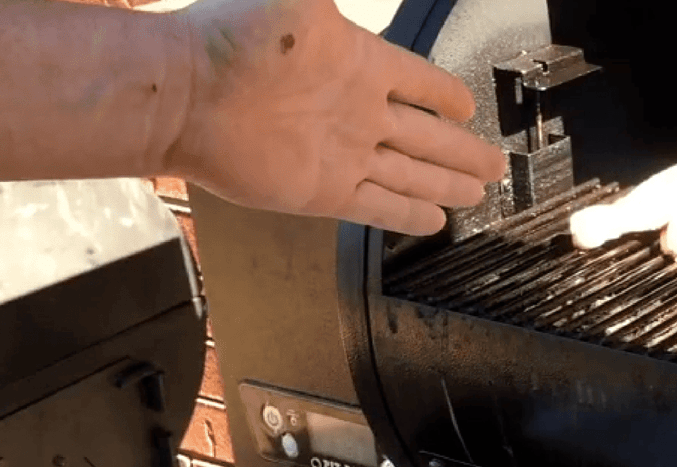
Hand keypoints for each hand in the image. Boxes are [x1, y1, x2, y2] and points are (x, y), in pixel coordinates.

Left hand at [166, 0, 505, 234]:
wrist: (182, 93)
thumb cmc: (229, 34)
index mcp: (360, 63)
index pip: (420, 82)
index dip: (447, 94)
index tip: (467, 106)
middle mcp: (357, 112)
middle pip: (427, 137)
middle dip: (462, 151)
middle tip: (493, 164)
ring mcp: (342, 154)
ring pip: (411, 174)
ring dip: (446, 184)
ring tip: (477, 192)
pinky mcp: (322, 191)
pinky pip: (379, 206)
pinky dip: (408, 215)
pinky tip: (433, 221)